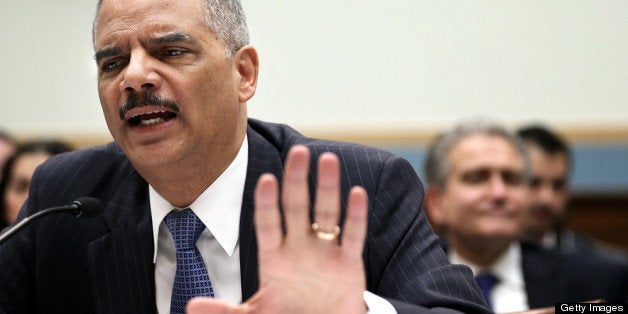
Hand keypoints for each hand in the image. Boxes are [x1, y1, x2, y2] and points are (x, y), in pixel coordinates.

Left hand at [187, 145, 368, 313]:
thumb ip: (225, 311)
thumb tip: (190, 307)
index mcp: (274, 256)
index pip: (268, 222)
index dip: (266, 203)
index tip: (266, 180)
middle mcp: (299, 247)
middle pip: (296, 208)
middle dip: (296, 180)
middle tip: (297, 151)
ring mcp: (325, 253)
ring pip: (326, 213)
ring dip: (327, 187)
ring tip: (327, 159)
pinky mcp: (349, 264)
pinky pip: (353, 237)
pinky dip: (355, 217)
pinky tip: (356, 193)